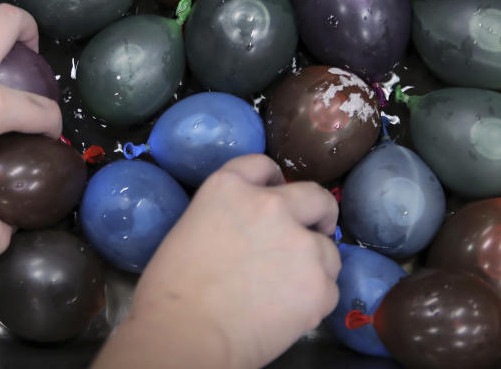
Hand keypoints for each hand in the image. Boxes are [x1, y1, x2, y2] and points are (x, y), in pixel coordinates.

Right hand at [93, 155, 339, 368]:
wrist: (187, 334)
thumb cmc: (172, 291)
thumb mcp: (192, 228)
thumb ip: (228, 218)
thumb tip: (249, 234)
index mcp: (229, 188)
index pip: (262, 166)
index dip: (273, 181)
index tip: (275, 194)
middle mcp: (271, 205)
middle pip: (315, 196)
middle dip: (319, 213)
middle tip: (314, 229)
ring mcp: (300, 244)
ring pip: (327, 249)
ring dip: (314, 263)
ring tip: (288, 288)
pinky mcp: (318, 284)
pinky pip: (328, 288)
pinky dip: (313, 299)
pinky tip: (287, 312)